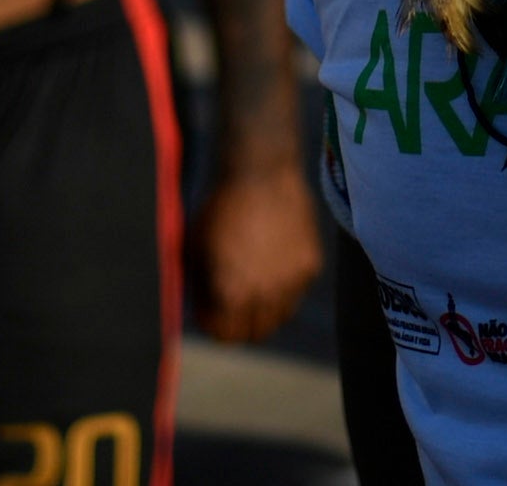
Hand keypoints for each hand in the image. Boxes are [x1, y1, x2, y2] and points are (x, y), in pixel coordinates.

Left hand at [186, 162, 320, 344]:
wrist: (260, 170)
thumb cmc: (219, 207)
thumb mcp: (195, 250)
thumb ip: (199, 288)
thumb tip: (202, 312)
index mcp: (231, 294)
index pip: (224, 336)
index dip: (213, 325)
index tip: (210, 312)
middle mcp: (264, 296)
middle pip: (255, 333)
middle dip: (239, 324)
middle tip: (231, 306)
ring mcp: (292, 283)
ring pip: (279, 316)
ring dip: (265, 308)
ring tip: (253, 282)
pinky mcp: (311, 265)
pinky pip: (296, 290)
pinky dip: (285, 284)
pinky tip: (273, 258)